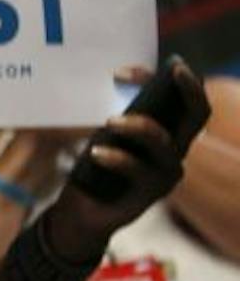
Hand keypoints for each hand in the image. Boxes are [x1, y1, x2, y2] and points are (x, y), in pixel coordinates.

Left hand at [43, 62, 211, 261]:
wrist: (83, 209)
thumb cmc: (99, 166)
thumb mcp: (109, 133)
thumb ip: (122, 113)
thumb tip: (119, 80)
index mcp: (170, 133)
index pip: (182, 100)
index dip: (164, 79)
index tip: (125, 71)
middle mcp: (175, 151)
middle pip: (199, 117)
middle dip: (191, 90)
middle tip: (173, 71)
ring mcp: (166, 173)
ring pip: (164, 143)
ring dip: (139, 127)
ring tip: (111, 121)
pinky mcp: (152, 193)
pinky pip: (138, 170)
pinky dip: (116, 158)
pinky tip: (96, 152)